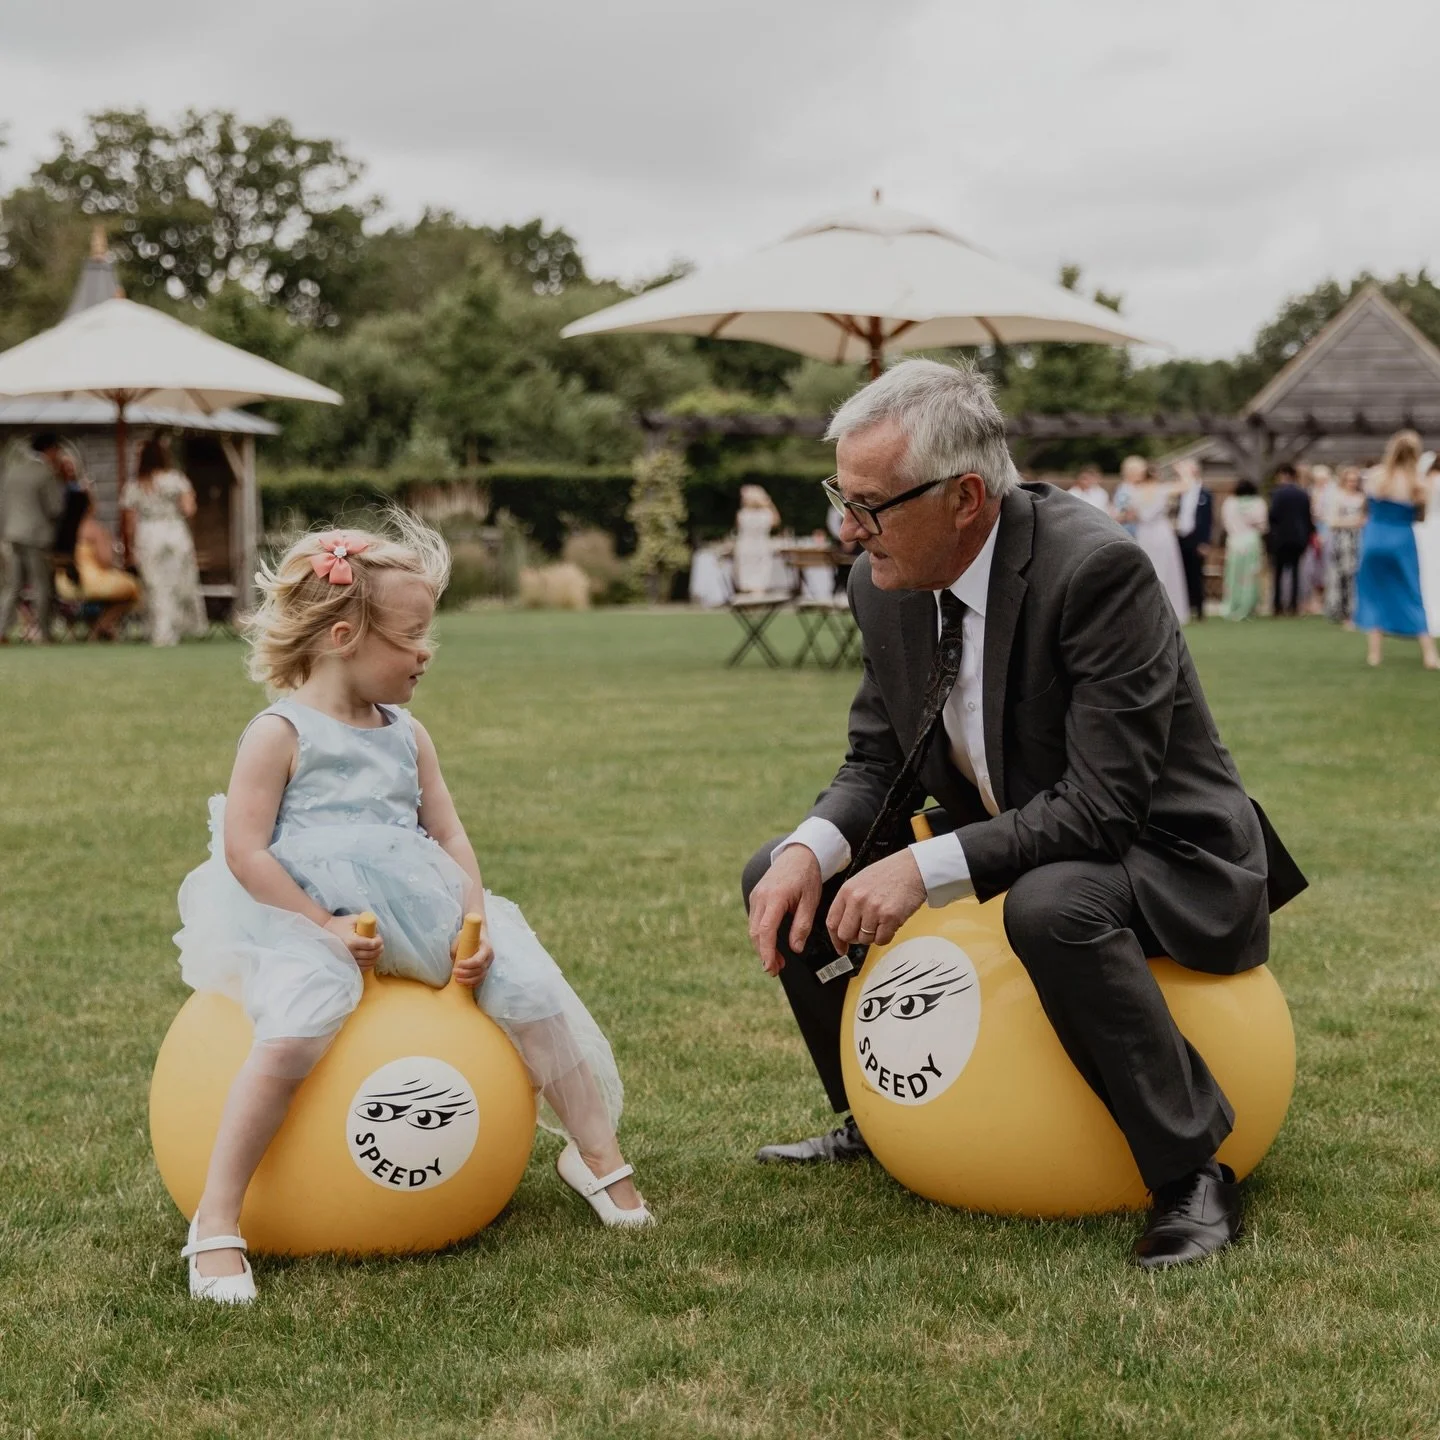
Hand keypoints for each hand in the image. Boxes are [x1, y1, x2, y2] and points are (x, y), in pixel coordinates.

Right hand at [325, 914, 382, 968]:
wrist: (325, 931)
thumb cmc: (341, 924)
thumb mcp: (354, 919)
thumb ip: (367, 923)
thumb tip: (377, 930)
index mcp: (352, 941)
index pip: (372, 945)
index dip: (379, 941)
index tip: (379, 937)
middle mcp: (350, 952)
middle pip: (371, 955)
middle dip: (379, 949)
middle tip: (380, 944)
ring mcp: (347, 960)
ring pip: (367, 963)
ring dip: (376, 958)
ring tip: (377, 951)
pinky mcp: (346, 964)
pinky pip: (361, 969)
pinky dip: (368, 965)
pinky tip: (371, 960)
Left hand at [451, 928, 494, 987]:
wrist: (480, 933)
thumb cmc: (470, 934)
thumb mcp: (462, 936)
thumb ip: (457, 947)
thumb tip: (453, 959)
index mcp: (486, 948)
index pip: (478, 961)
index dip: (467, 965)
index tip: (457, 964)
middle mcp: (490, 957)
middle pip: (479, 970)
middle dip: (466, 974)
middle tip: (454, 972)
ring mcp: (489, 964)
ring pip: (480, 977)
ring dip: (468, 980)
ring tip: (457, 979)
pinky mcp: (486, 969)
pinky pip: (481, 980)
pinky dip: (473, 983)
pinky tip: (464, 983)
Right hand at [748, 844, 822, 976]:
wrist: (799, 853)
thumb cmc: (807, 876)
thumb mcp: (811, 901)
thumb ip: (802, 925)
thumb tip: (795, 948)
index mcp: (775, 897)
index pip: (766, 930)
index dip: (766, 951)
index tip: (770, 967)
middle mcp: (760, 896)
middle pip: (756, 932)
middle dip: (764, 953)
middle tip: (776, 970)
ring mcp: (756, 895)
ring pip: (753, 928)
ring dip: (762, 946)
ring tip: (777, 961)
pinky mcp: (756, 896)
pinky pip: (755, 920)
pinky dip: (761, 935)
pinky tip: (772, 944)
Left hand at [827, 849, 926, 953]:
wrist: (914, 868)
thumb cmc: (891, 873)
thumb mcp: (861, 881)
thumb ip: (850, 901)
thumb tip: (844, 924)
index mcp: (847, 890)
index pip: (832, 922)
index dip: (835, 939)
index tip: (841, 946)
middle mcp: (858, 900)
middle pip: (845, 934)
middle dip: (854, 938)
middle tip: (864, 933)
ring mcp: (873, 909)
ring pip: (864, 939)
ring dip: (873, 936)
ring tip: (881, 921)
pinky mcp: (890, 917)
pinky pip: (881, 940)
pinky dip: (886, 936)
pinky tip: (890, 924)